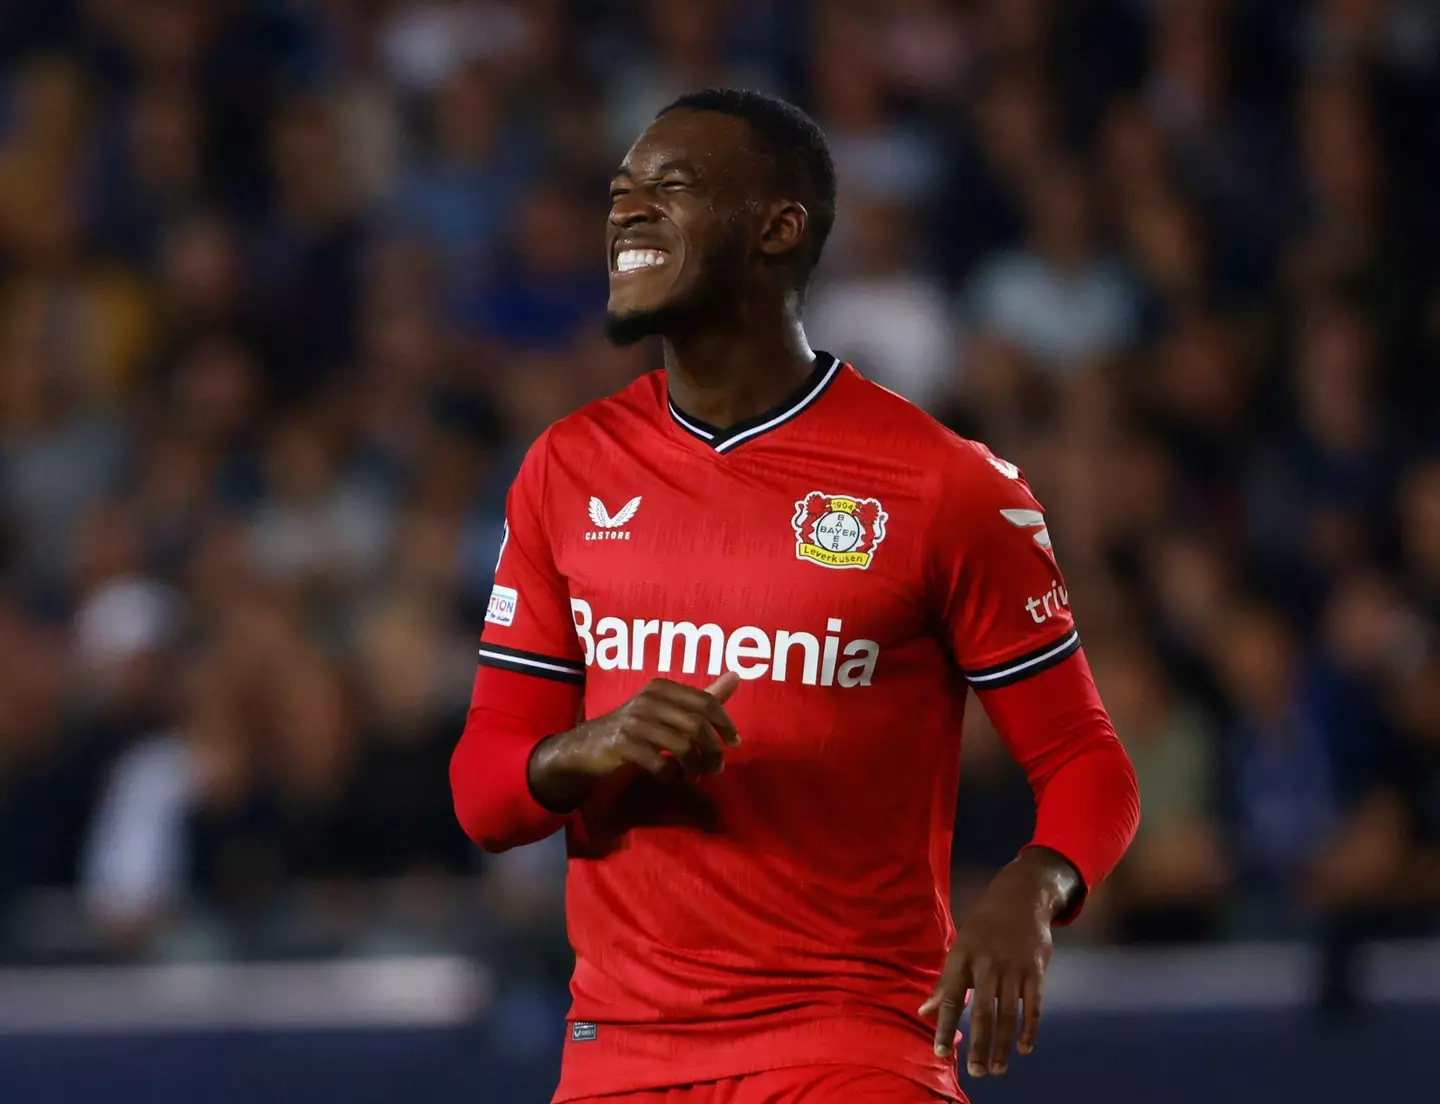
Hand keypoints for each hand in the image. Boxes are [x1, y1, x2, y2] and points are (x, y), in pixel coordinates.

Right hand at [529, 673, 740, 809]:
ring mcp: (635, 723)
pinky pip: (661, 765)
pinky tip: (673, 777)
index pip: (706, 702)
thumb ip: (703, 697)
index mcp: (662, 688)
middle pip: (697, 726)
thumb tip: (737, 676)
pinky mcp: (624, 746)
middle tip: (717, 767)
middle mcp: (649, 700)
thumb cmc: (635, 727)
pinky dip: (673, 775)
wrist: (587, 746)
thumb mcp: (668, 708)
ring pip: (682, 747)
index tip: (735, 743)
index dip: (725, 724)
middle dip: (713, 751)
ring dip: (695, 766)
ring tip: (696, 774)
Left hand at [919, 849, 1079, 1078]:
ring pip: (1008, 1014)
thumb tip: (923, 1011)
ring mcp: (1013, 969)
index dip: (944, 1026)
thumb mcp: (960, 946)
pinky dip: (1030, 1029)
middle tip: (976, 1071)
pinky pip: (1033, 1006)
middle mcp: (987, 965)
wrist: (1022, 896)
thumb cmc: (985, 925)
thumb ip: (945, 982)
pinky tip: (1024, 1048)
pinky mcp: (1036, 971)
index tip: (939, 1052)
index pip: (951, 998)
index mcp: (963, 957)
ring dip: (1003, 1045)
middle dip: (978, 1045)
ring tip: (997, 1068)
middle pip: (982, 1012)